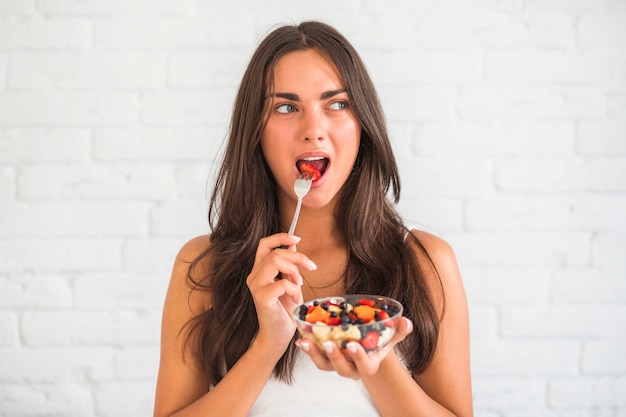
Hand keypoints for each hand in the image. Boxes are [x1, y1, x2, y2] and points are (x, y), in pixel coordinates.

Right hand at [246, 233, 316, 354]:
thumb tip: (293, 244)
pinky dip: (294, 290)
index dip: (280, 237)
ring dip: (294, 271)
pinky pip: (282, 283)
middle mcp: (254, 276)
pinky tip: (296, 300)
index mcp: (260, 270)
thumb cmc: (285, 310)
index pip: (264, 244)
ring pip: (275, 261)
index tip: (297, 239)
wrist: (278, 336)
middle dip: (298, 257)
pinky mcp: (261, 297)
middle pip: (275, 252)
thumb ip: (289, 265)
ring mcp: (256, 286)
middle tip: (311, 267)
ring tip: (299, 285)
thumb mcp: (291, 283)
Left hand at [295, 317, 412, 378]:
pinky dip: (308, 349)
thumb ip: (399, 330)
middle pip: (343, 369)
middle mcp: (352, 369)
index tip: (352, 345)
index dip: (359, 357)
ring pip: (325, 365)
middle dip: (336, 358)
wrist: (364, 346)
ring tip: (307, 342)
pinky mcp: (324, 359)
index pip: (365, 366)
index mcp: (369, 364)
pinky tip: (302, 339)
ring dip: (315, 354)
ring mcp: (337, 365)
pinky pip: (315, 357)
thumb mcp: (389, 335)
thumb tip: (406, 321)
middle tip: (329, 344)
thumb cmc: (377, 341)